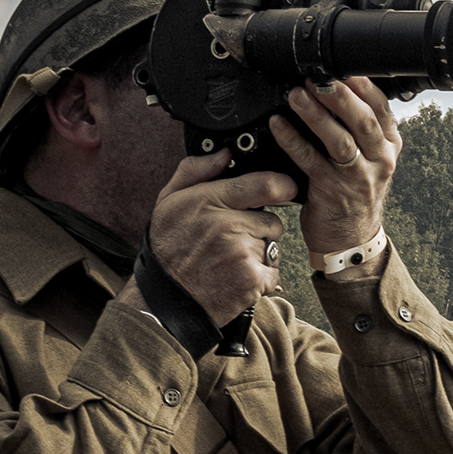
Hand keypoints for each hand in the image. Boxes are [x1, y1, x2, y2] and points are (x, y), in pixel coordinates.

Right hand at [144, 150, 294, 326]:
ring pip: (272, 247)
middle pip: (272, 220)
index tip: (287, 187)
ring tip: (229, 261)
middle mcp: (227, 225)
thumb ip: (196, 171)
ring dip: (259, 254)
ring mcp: (242, 253)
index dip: (281, 185)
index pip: (261, 184)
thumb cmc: (168, 249)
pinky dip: (260, 277)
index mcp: (208, 200)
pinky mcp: (252, 279)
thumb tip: (225, 154)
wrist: (164, 300)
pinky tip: (235, 278)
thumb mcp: (169, 201)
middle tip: (233, 240)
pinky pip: (273, 272)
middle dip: (260, 229)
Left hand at [271, 78, 401, 256]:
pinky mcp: (332, 192)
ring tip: (296, 95)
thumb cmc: (354, 190)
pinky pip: (311, 162)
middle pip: (364, 122)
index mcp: (389, 145)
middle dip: (341, 96)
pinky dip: (293, 141)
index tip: (342, 65)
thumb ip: (360, 126)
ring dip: (317, 116)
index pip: (381, 108)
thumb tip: (333, 83)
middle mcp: (379, 160)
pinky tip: (278, 124)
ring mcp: (358, 178)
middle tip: (318, 77)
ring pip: (341, 142)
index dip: (362, 85)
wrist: (350, 238)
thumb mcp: (369, 157)